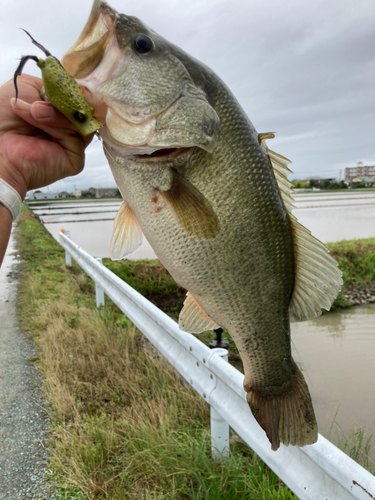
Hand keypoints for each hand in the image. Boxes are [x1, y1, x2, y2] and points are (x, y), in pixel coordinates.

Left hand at [0, 74, 93, 198]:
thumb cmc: (3, 117)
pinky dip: (58, 124)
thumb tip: (78, 88)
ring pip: (83, 119)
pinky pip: (79, 135)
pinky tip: (39, 124)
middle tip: (44, 98)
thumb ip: (54, 85)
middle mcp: (68, 127)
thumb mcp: (27, 86)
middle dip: (66, 98)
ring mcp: (73, 143)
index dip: (75, 89)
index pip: (80, 96)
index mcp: (58, 111)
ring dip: (56, 111)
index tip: (63, 84)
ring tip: (34, 111)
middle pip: (86, 107)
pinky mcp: (76, 158)